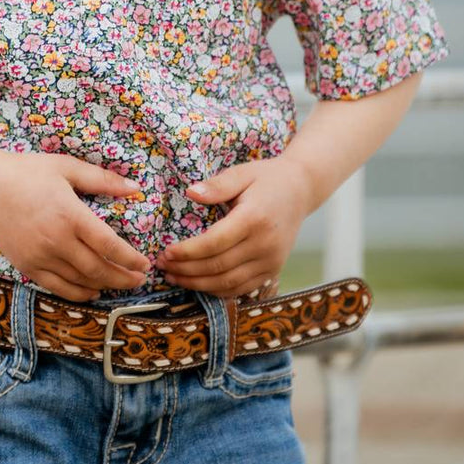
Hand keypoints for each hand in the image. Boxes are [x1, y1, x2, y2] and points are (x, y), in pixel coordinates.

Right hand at [0, 150, 152, 302]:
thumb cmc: (27, 171)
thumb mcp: (66, 167)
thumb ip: (102, 179)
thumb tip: (135, 187)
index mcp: (70, 214)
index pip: (109, 245)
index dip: (130, 259)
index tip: (145, 264)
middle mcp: (56, 240)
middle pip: (98, 269)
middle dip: (123, 278)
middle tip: (139, 280)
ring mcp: (40, 256)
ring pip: (80, 282)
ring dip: (104, 286)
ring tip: (120, 283)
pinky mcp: (27, 266)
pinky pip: (58, 288)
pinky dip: (78, 293)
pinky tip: (91, 291)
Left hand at [157, 155, 314, 299]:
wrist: (300, 190)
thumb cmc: (266, 178)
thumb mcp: (242, 173)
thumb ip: (217, 185)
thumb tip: (190, 193)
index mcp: (255, 218)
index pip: (215, 243)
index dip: (188, 252)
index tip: (166, 252)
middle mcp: (265, 244)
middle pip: (219, 266)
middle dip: (186, 270)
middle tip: (162, 266)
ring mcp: (272, 261)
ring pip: (229, 283)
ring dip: (198, 284)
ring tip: (173, 277)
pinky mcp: (273, 270)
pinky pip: (242, 288)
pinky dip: (218, 290)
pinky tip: (198, 284)